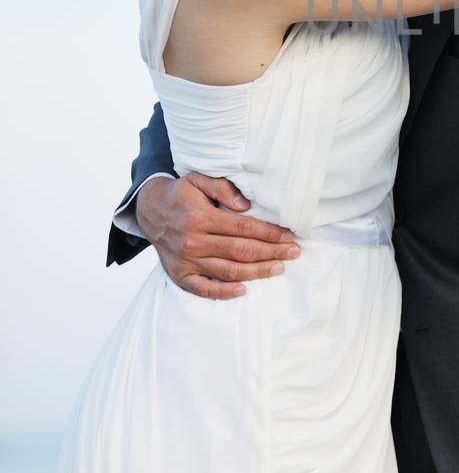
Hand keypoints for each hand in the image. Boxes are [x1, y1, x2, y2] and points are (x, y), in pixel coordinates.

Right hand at [137, 173, 300, 300]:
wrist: (150, 211)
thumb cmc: (180, 195)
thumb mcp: (198, 180)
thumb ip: (222, 188)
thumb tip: (245, 205)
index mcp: (201, 218)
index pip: (243, 228)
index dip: (269, 233)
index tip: (289, 236)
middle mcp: (194, 242)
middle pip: (241, 251)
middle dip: (271, 252)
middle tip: (294, 253)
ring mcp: (186, 261)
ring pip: (229, 271)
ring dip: (257, 272)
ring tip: (279, 268)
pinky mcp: (179, 275)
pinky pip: (204, 289)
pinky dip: (224, 292)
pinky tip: (244, 289)